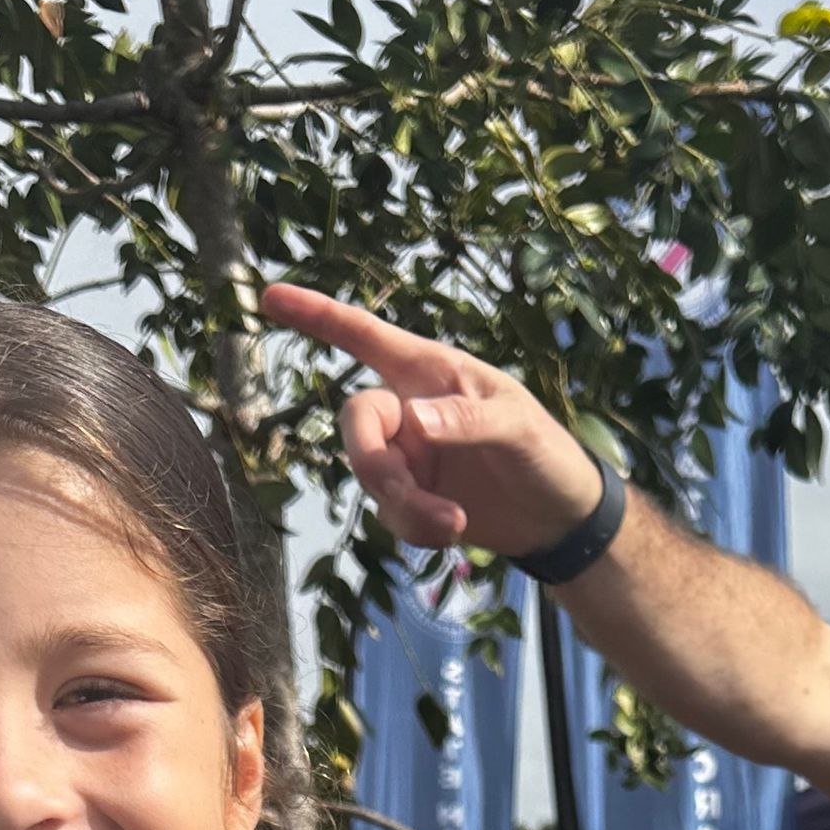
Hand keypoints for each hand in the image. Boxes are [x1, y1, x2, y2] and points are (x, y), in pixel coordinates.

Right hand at [260, 284, 607, 558]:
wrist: (560, 519)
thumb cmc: (545, 452)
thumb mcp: (516, 428)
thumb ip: (465, 420)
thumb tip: (414, 420)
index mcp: (431, 373)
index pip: (365, 337)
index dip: (318, 317)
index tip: (270, 297)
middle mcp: (410, 410)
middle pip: (357, 425)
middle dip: (376, 465)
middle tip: (413, 498)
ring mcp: (409, 456)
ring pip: (372, 478)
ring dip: (406, 508)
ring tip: (453, 525)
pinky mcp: (413, 498)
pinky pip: (389, 514)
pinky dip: (415, 529)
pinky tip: (452, 533)